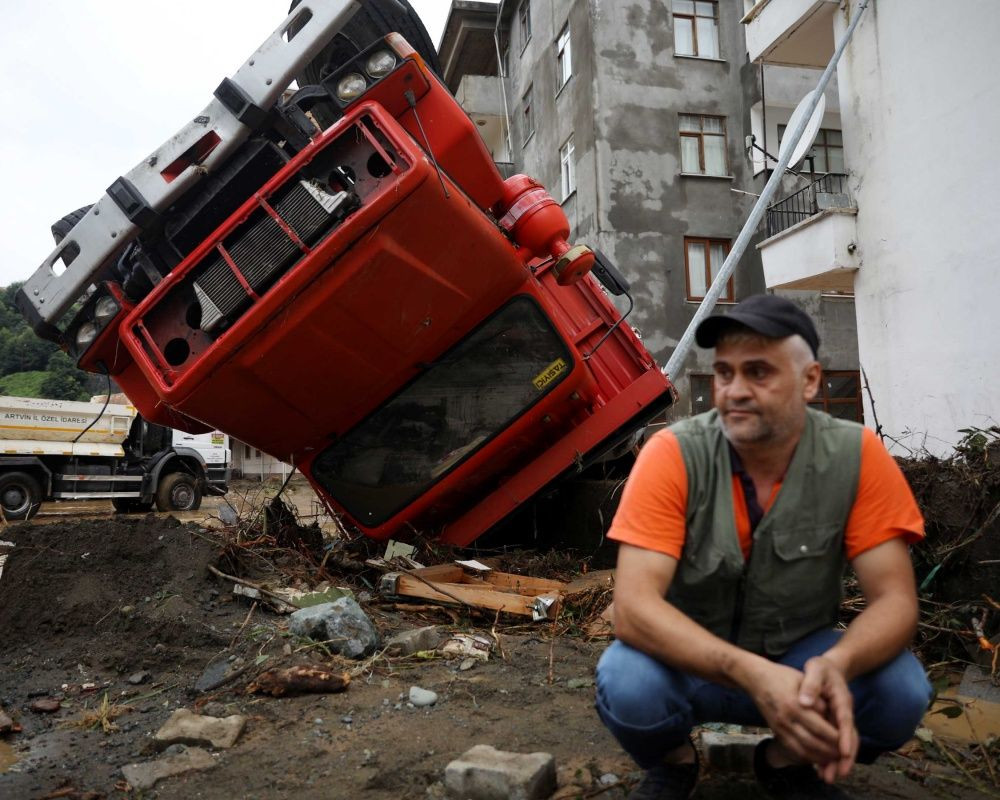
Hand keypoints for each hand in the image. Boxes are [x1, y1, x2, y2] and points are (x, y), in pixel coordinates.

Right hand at [746, 660, 842, 765]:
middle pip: (813, 743)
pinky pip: (794, 750)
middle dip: (831, 752)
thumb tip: (832, 717)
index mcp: (794, 705)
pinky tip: (818, 755)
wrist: (756, 679)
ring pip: (803, 751)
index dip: (836, 738)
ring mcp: (779, 728)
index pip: (820, 728)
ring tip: (834, 757)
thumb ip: (818, 699)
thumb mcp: (803, 681)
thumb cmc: (782, 677)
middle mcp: (786, 720)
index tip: (847, 740)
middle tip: (844, 754)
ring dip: (820, 757)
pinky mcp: (776, 732)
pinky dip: (808, 757)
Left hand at [799, 655, 858, 782]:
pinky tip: (821, 767)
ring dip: (836, 761)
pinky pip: (834, 742)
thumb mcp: (816, 669)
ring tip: (828, 776)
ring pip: (842, 744)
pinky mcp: (834, 724)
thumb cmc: (821, 668)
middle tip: (838, 774)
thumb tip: (805, 702)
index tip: (843, 752)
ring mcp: (840, 720)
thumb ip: (811, 684)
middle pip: (848, 738)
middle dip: (844, 757)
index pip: (845, 721)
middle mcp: (844, 712)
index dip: (844, 737)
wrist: (828, 668)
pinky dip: (829, 754)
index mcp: (842, 699)